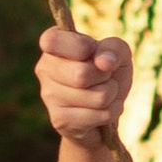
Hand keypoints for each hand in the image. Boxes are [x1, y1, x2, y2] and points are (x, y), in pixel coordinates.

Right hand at [38, 20, 131, 150]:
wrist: (105, 106)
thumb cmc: (108, 72)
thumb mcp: (117, 53)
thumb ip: (113, 48)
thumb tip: (104, 63)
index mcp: (52, 42)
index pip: (54, 42)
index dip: (83, 47)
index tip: (93, 51)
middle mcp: (44, 68)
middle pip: (82, 75)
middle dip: (105, 76)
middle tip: (105, 76)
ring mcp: (49, 96)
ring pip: (97, 97)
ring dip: (112, 95)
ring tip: (105, 93)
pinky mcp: (60, 120)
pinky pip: (100, 115)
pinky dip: (111, 112)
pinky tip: (102, 110)